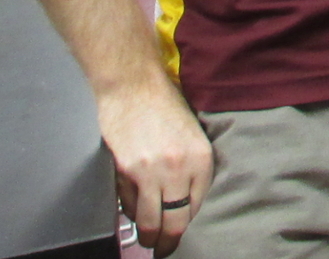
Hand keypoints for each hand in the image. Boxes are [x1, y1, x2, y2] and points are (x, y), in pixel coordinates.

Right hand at [96, 71, 214, 256]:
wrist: (134, 85)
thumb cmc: (164, 104)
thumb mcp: (192, 135)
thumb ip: (190, 167)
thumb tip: (183, 200)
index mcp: (202, 158)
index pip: (197, 206)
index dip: (187, 222)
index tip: (181, 230)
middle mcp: (180, 168)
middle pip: (176, 222)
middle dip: (169, 242)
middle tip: (165, 250)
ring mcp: (151, 172)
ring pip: (150, 221)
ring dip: (148, 236)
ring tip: (148, 241)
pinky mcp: (126, 171)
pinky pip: (128, 204)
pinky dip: (129, 212)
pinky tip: (132, 212)